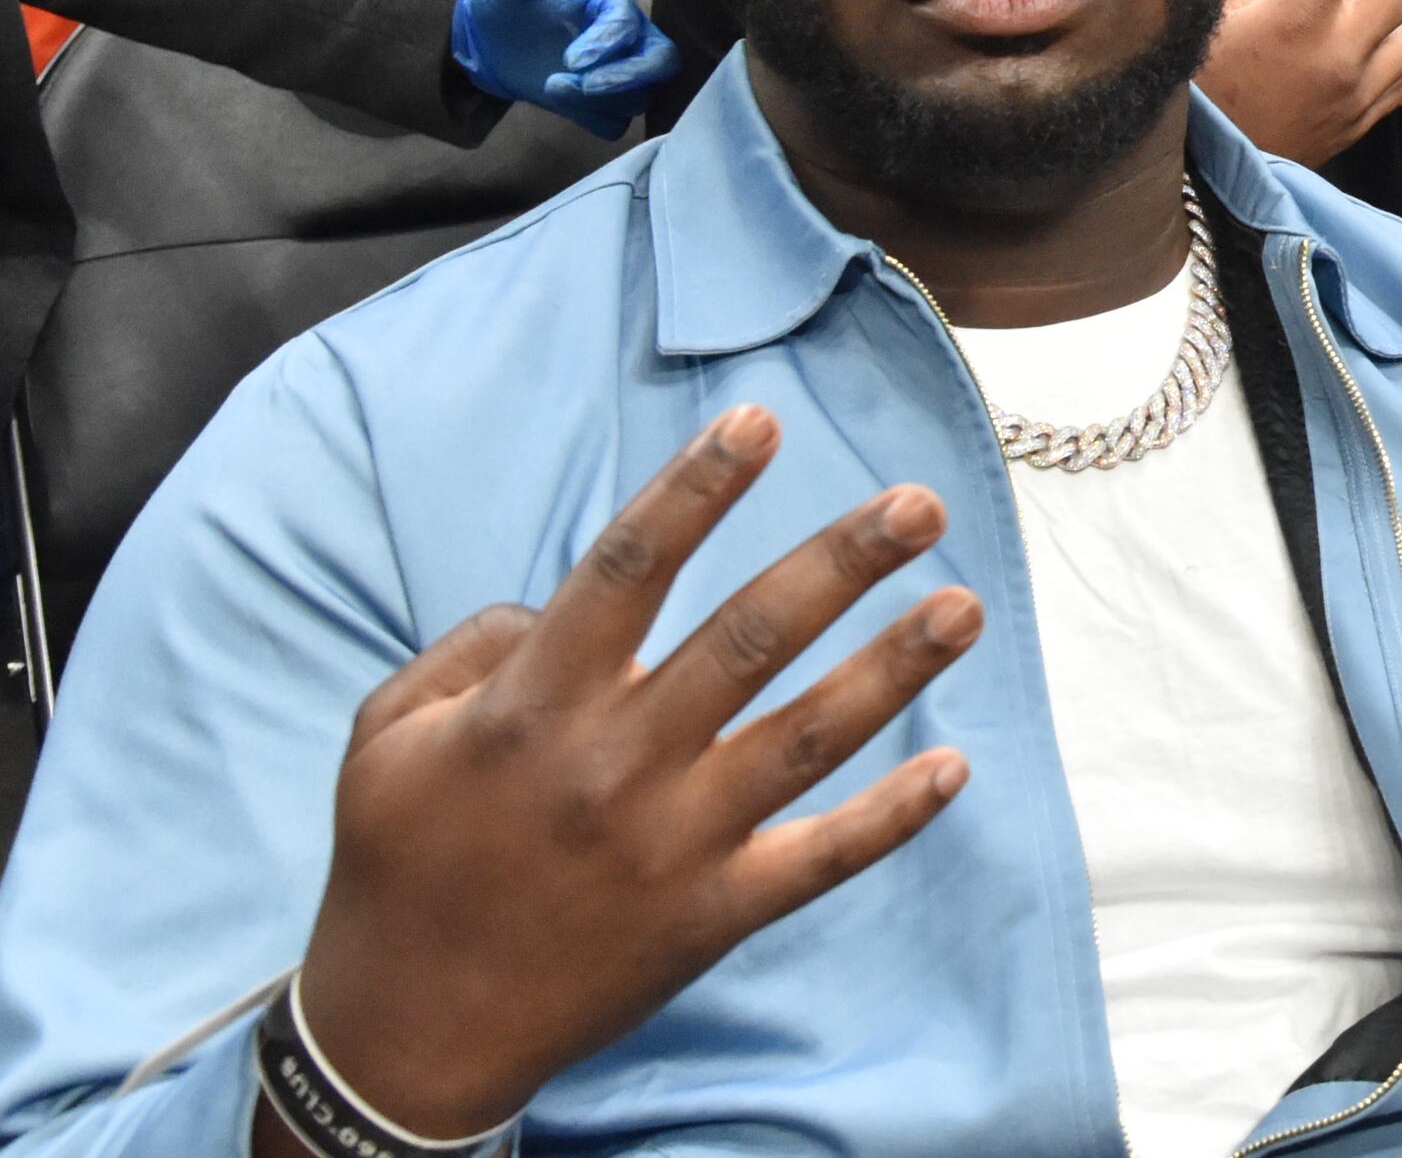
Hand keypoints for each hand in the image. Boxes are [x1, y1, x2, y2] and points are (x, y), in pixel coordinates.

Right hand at [289, 408, 977, 1137]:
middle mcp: (616, 764)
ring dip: (894, 666)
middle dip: (843, 561)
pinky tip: (955, 765)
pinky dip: (892, 816)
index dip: (696, 488)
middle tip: (921, 502)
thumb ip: (469, 648)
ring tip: (965, 606)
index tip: (760, 418)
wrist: (406, 1033)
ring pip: (808, 736)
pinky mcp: (712, 915)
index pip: (628, 569)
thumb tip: (552, 600)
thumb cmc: (397, 865)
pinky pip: (821, 859)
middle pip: (751, 637)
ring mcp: (674, 843)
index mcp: (533, 706)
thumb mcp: (386, 739)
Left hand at [449, 0, 677, 132]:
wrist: (499, 37)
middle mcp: (630, 37)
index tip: (570, 60)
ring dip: (601, 100)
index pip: (627, 23)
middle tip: (585, 86)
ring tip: (550, 87)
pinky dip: (593, 118)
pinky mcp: (607, 103)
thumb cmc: (512, 0)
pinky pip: (616, 122)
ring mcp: (621, 72)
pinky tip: (558, 102)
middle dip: (628, 78)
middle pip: (661, 61)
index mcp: (612, 3)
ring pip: (640, 96)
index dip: (605, 43)